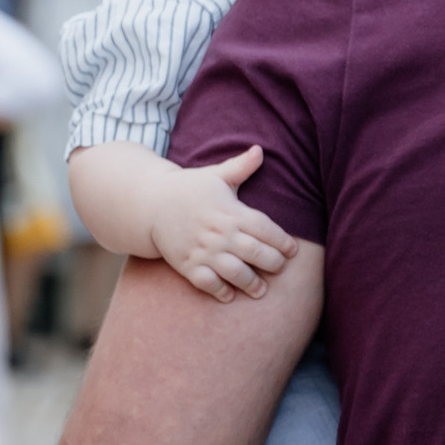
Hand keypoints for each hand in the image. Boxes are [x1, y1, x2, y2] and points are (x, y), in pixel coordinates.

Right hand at [148, 147, 292, 299]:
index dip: (283, 242)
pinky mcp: (187, 264)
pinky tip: (229, 295)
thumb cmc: (189, 188)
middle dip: (273, 264)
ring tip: (260, 290)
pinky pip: (207, 283)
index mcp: (231, 211)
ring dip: (251, 283)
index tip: (292, 250)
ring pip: (234, 272)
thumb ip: (240, 166)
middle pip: (256, 253)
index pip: (265, 229)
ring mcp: (203, 250)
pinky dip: (219, 291)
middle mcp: (220, 233)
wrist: (151, 203)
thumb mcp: (215, 175)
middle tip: (280, 268)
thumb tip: (261, 149)